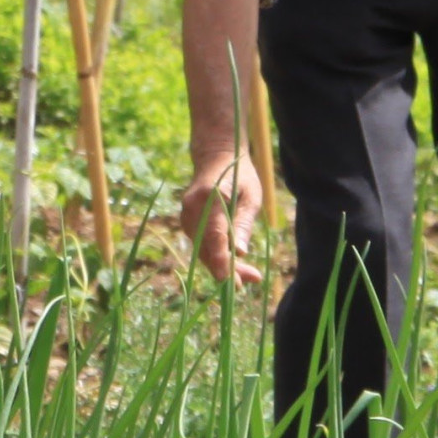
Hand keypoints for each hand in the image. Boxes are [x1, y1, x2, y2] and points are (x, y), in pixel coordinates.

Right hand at [180, 143, 264, 284]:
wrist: (215, 157)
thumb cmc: (239, 174)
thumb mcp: (251, 195)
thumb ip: (244, 222)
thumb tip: (240, 252)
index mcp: (209, 196)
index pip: (214, 235)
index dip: (221, 260)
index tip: (231, 281)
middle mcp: (191, 207)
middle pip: (206, 247)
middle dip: (227, 268)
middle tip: (252, 280)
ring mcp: (186, 215)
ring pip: (202, 250)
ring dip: (222, 265)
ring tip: (248, 276)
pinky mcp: (187, 222)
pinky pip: (201, 245)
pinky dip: (215, 256)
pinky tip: (234, 264)